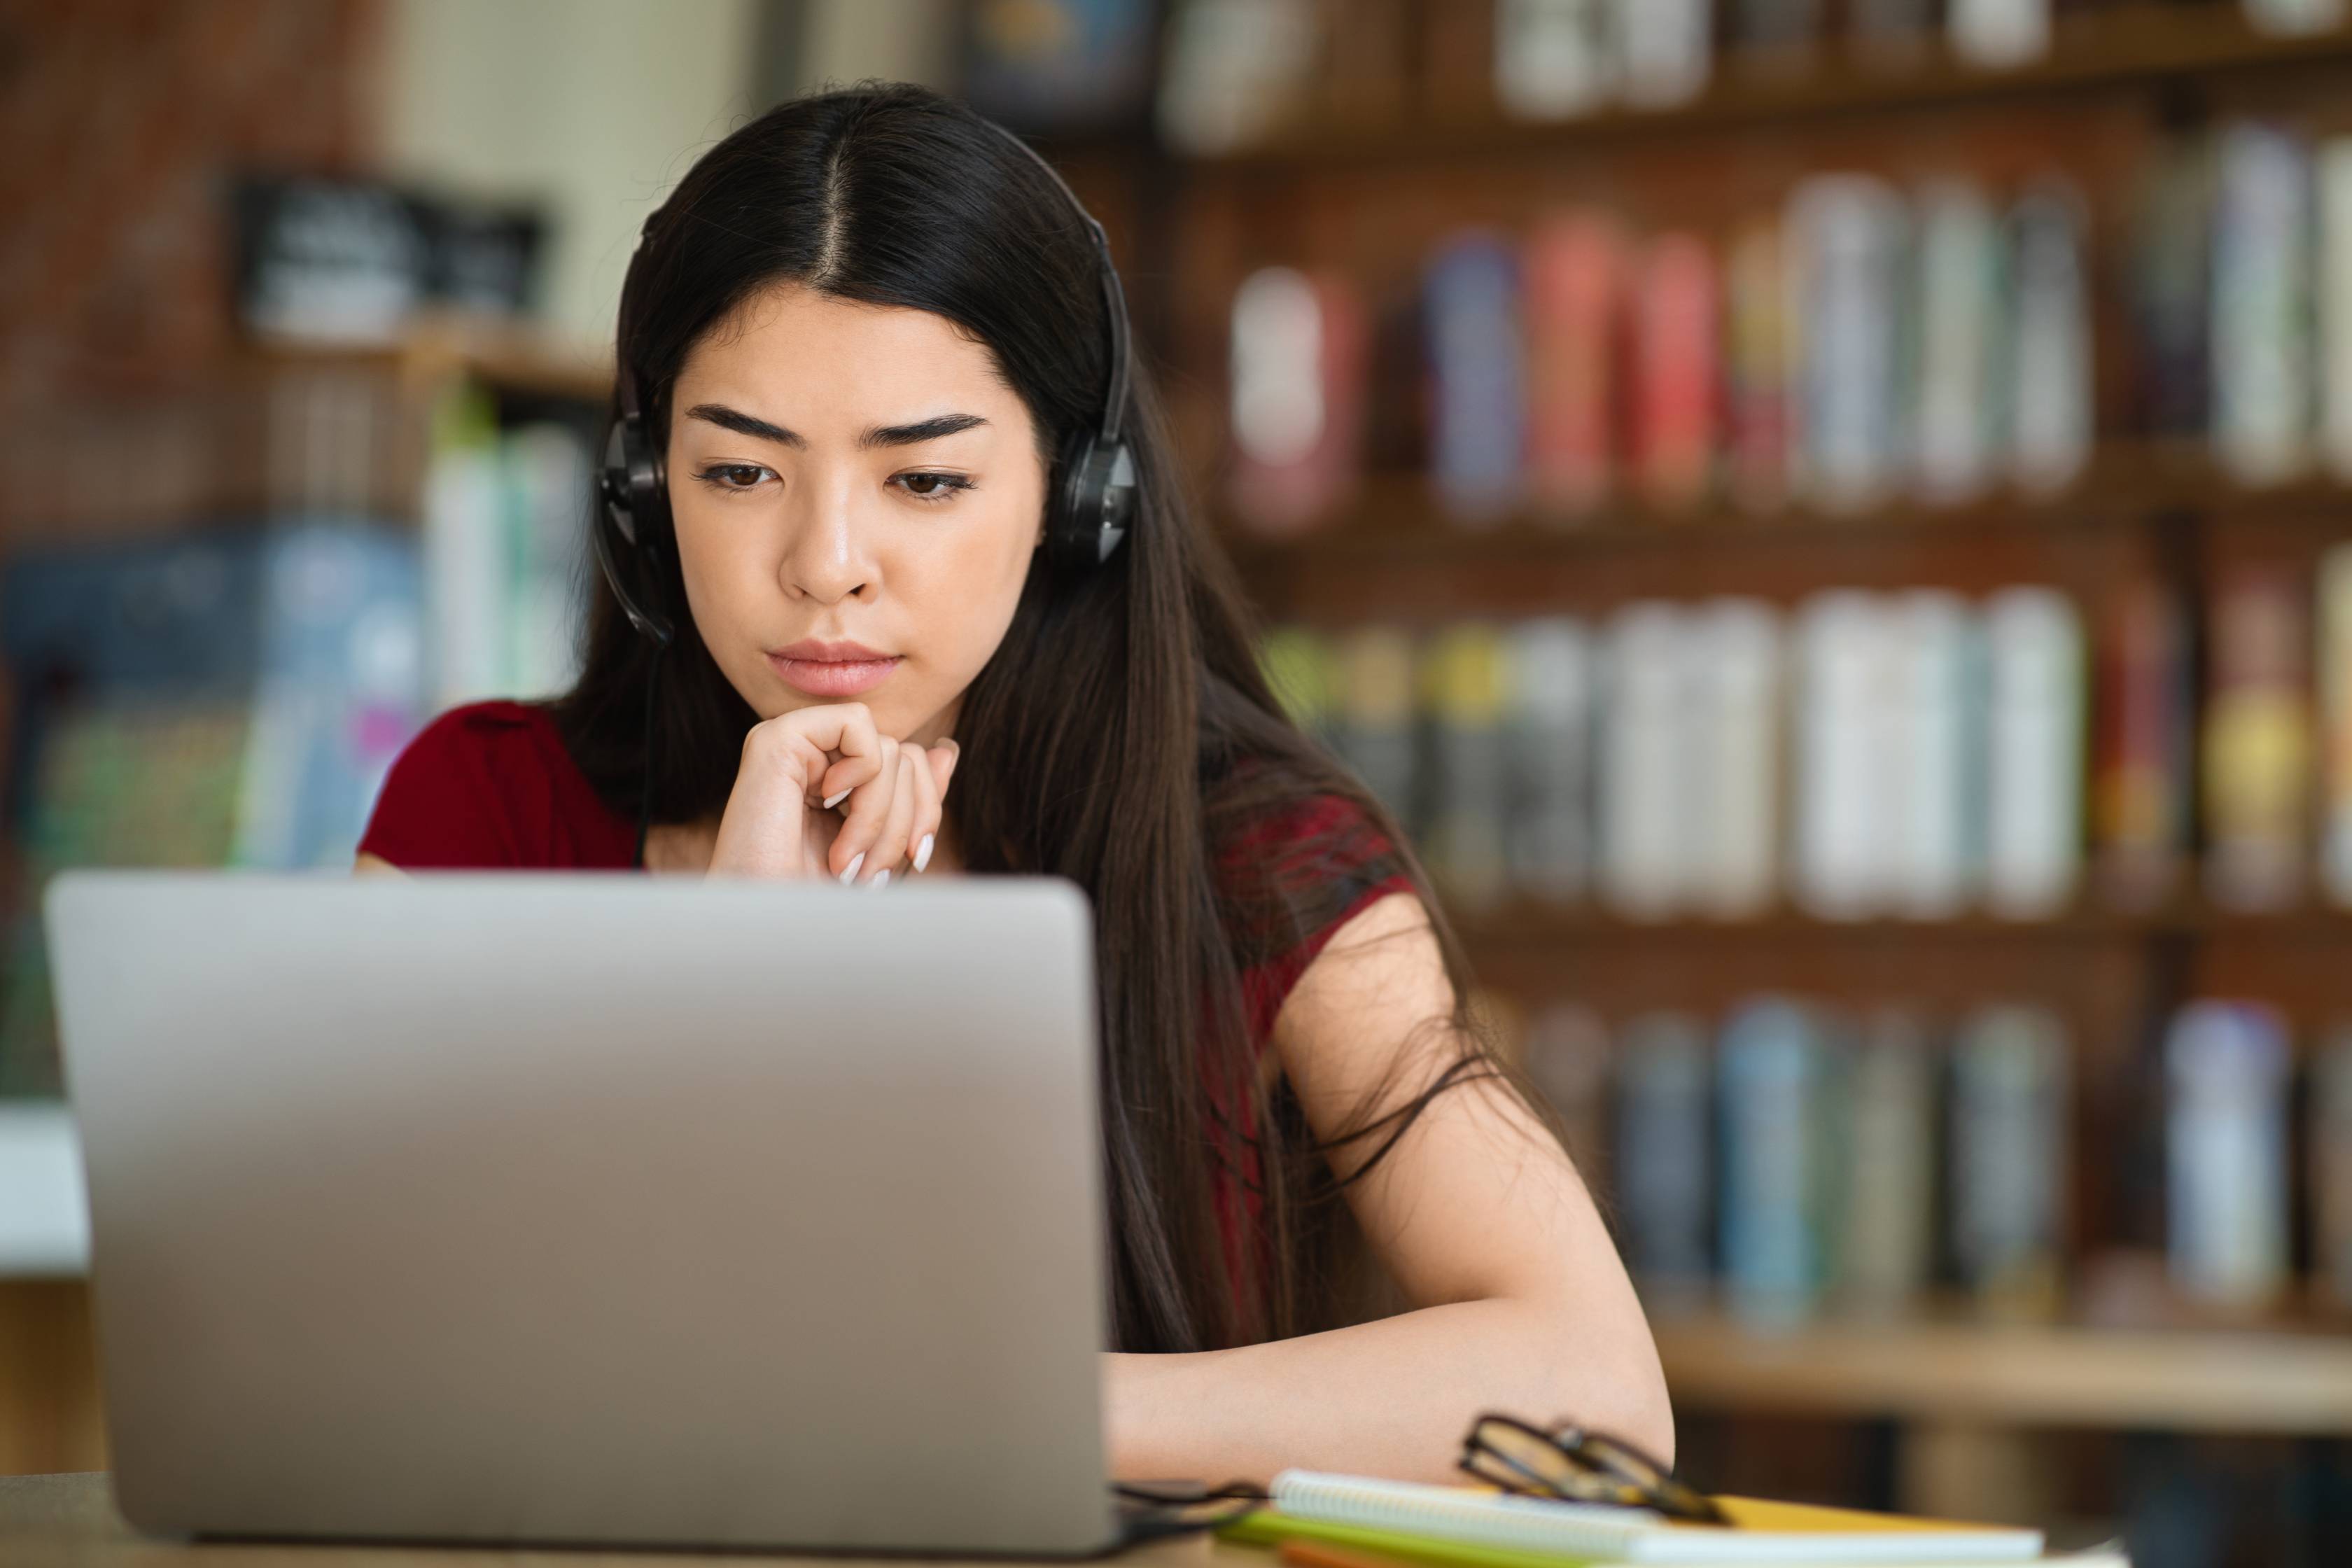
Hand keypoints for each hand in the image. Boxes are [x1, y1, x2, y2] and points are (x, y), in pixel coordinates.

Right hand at [705, 702, 958, 882]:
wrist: (768, 931)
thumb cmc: (814, 901)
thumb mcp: (883, 848)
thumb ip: (912, 800)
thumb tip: (946, 749)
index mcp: (833, 779)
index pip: (909, 764)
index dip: (927, 809)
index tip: (916, 858)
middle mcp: (813, 757)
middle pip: (905, 755)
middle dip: (906, 820)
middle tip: (873, 872)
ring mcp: (793, 744)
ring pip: (888, 747)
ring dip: (880, 816)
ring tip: (846, 861)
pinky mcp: (778, 737)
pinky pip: (857, 726)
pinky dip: (863, 773)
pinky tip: (827, 805)